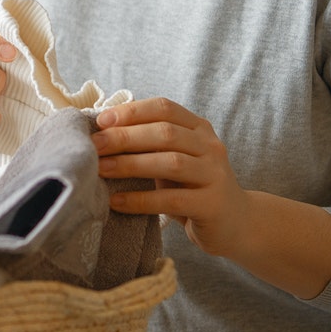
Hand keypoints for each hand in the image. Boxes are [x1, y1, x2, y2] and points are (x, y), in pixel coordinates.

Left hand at [92, 97, 250, 258]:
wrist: (236, 223)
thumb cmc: (193, 188)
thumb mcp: (175, 158)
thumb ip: (150, 143)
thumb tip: (100, 133)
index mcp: (199, 128)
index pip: (164, 108)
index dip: (132, 112)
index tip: (101, 120)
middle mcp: (210, 147)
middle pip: (165, 133)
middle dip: (125, 137)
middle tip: (94, 146)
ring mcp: (215, 174)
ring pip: (170, 162)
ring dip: (131, 165)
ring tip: (100, 170)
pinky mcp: (212, 204)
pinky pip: (172, 200)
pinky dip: (141, 200)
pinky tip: (116, 201)